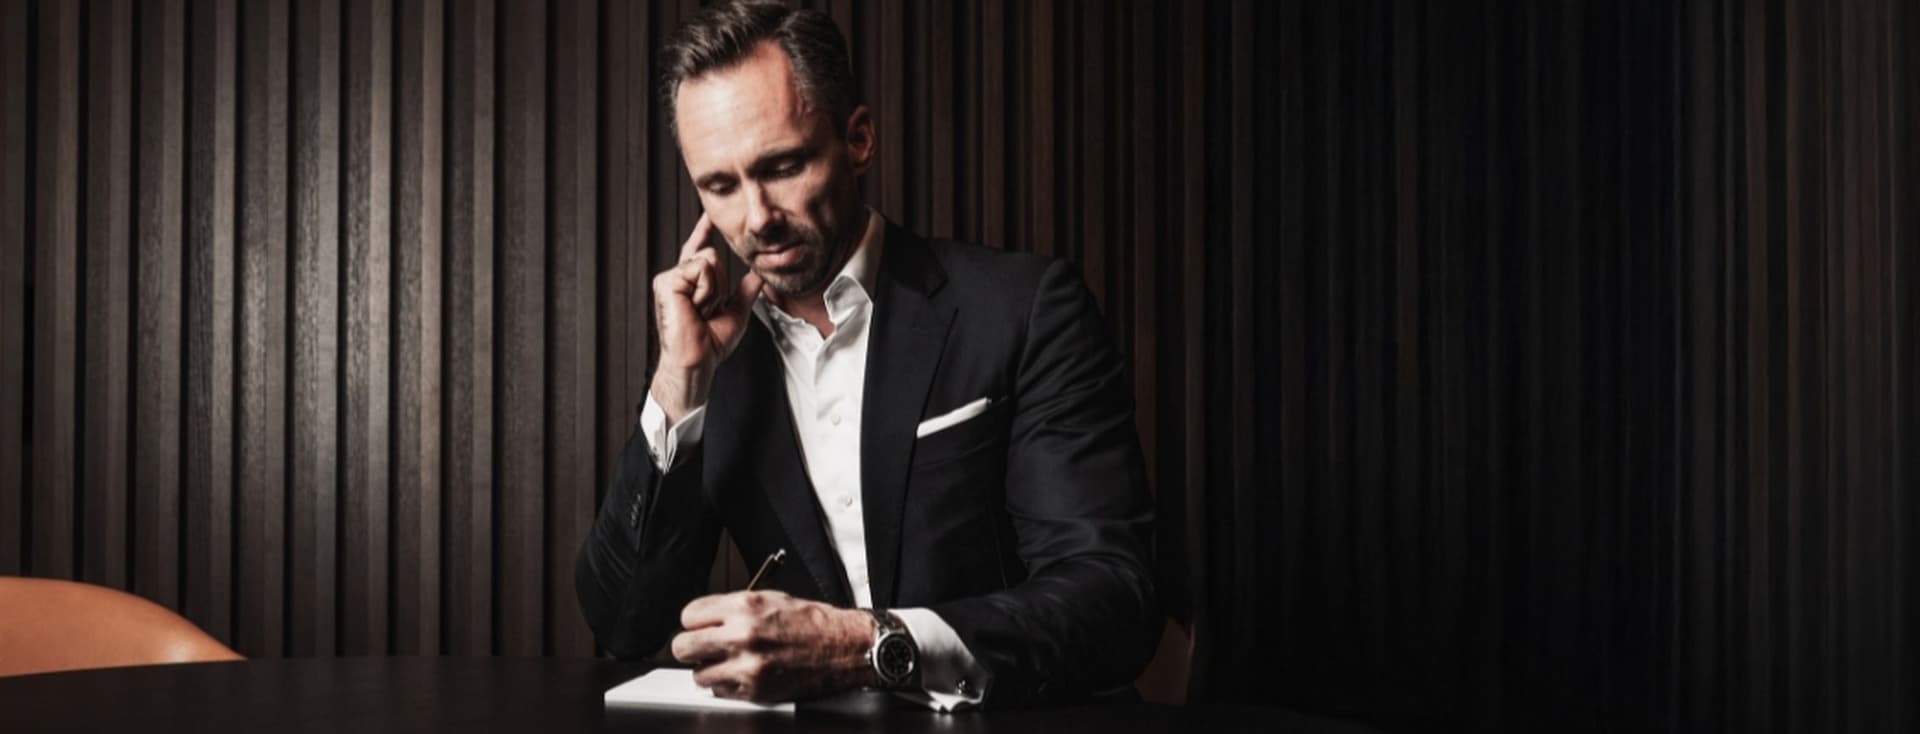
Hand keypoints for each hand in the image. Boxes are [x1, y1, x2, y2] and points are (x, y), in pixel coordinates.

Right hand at [651, 213, 762, 422]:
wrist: (697, 362)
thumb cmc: (710, 343)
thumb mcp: (736, 313)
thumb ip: (746, 291)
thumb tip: (758, 275)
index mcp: (692, 283)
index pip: (699, 250)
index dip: (703, 230)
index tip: (709, 214)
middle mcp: (678, 276)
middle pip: (713, 255)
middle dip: (720, 285)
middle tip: (708, 311)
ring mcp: (670, 278)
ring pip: (708, 260)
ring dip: (714, 290)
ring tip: (701, 311)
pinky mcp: (666, 282)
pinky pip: (700, 269)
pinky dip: (706, 291)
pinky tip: (694, 308)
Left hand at [669, 590, 875, 702]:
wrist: (842, 647)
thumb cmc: (811, 622)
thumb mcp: (769, 598)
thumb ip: (732, 608)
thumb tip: (704, 619)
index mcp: (744, 606)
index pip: (689, 616)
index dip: (694, 622)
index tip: (700, 626)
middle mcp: (742, 635)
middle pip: (683, 647)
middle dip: (690, 647)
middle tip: (701, 647)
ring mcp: (747, 666)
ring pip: (698, 674)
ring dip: (708, 669)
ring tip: (726, 663)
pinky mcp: (755, 690)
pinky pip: (720, 691)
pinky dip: (726, 685)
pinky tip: (742, 674)